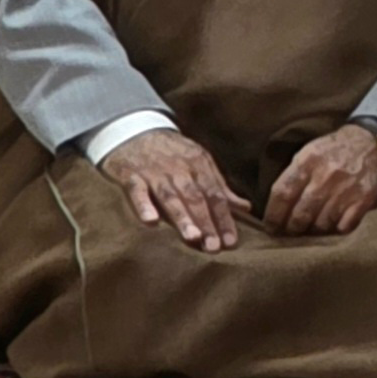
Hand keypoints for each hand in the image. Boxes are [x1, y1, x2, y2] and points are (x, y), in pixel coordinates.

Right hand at [101, 129, 254, 251]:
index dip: (224, 219)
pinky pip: (137, 191)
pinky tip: (150, 222)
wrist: (133, 130)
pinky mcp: (130, 175)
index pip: (216, 196)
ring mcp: (155, 172)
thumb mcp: (199, 163)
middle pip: (196, 198)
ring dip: (182, 217)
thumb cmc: (171, 153)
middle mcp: (180, 169)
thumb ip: (220, 187)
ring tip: (192, 238)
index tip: (232, 242)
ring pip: (171, 196)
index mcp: (200, 167)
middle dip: (207, 223)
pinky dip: (143, 205)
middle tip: (215, 247)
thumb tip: (246, 208)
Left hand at [263, 122, 376, 236]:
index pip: (282, 194)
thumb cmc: (338, 148)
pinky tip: (334, 227)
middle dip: (291, 228)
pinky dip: (336, 230)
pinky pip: (344, 226)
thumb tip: (277, 206)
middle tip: (290, 233)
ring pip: (321, 224)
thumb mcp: (311, 151)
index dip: (273, 216)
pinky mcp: (366, 198)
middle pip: (300, 214)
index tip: (271, 227)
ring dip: (314, 231)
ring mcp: (347, 188)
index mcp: (308, 160)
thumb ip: (295, 174)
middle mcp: (326, 175)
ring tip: (312, 231)